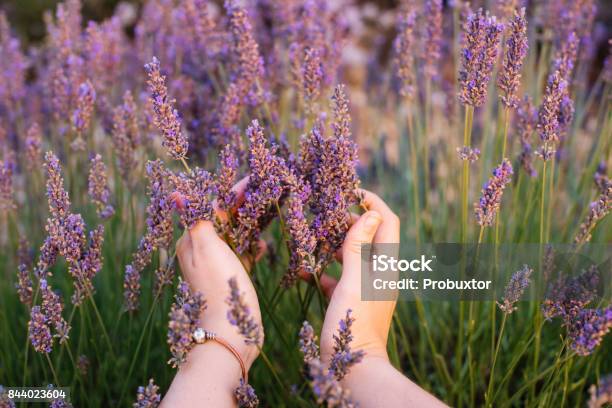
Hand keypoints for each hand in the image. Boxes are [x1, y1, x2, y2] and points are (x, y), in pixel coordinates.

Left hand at [174, 178, 262, 368]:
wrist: (229, 331)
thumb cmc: (218, 285)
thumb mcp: (207, 248)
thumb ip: (196, 219)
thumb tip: (175, 194)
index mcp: (192, 240)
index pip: (212, 207)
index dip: (232, 193)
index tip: (253, 181)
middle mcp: (201, 251)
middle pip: (223, 220)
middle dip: (242, 207)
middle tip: (265, 194)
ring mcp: (216, 266)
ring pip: (234, 236)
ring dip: (249, 226)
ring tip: (266, 219)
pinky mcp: (230, 279)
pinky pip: (240, 255)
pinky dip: (250, 248)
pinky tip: (260, 248)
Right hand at [320, 188, 399, 363]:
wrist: (353, 368)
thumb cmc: (354, 322)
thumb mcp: (354, 279)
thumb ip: (359, 246)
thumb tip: (368, 213)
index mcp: (386, 264)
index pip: (388, 221)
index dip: (373, 202)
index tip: (351, 191)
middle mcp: (379, 273)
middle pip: (369, 236)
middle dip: (348, 221)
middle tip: (325, 212)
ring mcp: (366, 288)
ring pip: (352, 256)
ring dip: (334, 245)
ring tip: (312, 236)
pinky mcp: (351, 302)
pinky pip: (339, 278)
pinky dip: (324, 271)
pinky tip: (303, 270)